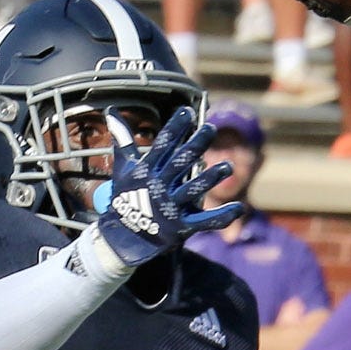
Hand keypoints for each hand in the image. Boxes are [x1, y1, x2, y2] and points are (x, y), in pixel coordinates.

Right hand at [82, 108, 242, 272]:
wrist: (122, 237)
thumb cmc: (125, 197)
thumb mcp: (123, 168)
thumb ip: (123, 140)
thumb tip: (111, 112)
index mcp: (146, 171)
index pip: (162, 144)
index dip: (175, 127)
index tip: (188, 112)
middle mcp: (158, 187)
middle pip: (180, 162)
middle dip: (196, 145)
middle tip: (211, 129)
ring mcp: (170, 208)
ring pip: (193, 190)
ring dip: (211, 179)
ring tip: (227, 167)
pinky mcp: (180, 227)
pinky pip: (204, 221)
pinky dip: (221, 216)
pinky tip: (239, 207)